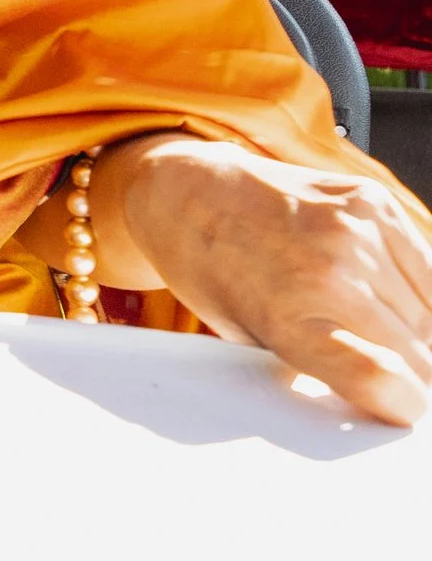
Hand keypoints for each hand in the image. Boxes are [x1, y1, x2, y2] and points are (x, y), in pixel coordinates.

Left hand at [108, 135, 431, 424]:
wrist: (188, 191)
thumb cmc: (213, 272)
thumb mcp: (249, 337)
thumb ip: (318, 368)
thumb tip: (389, 397)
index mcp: (285, 316)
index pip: (380, 379)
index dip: (400, 404)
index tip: (398, 405)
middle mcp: (325, 271)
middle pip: (415, 353)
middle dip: (409, 372)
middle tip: (383, 369)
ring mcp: (353, 230)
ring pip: (427, 313)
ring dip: (412, 330)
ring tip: (373, 325)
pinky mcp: (371, 200)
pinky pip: (426, 267)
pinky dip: (416, 289)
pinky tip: (383, 293)